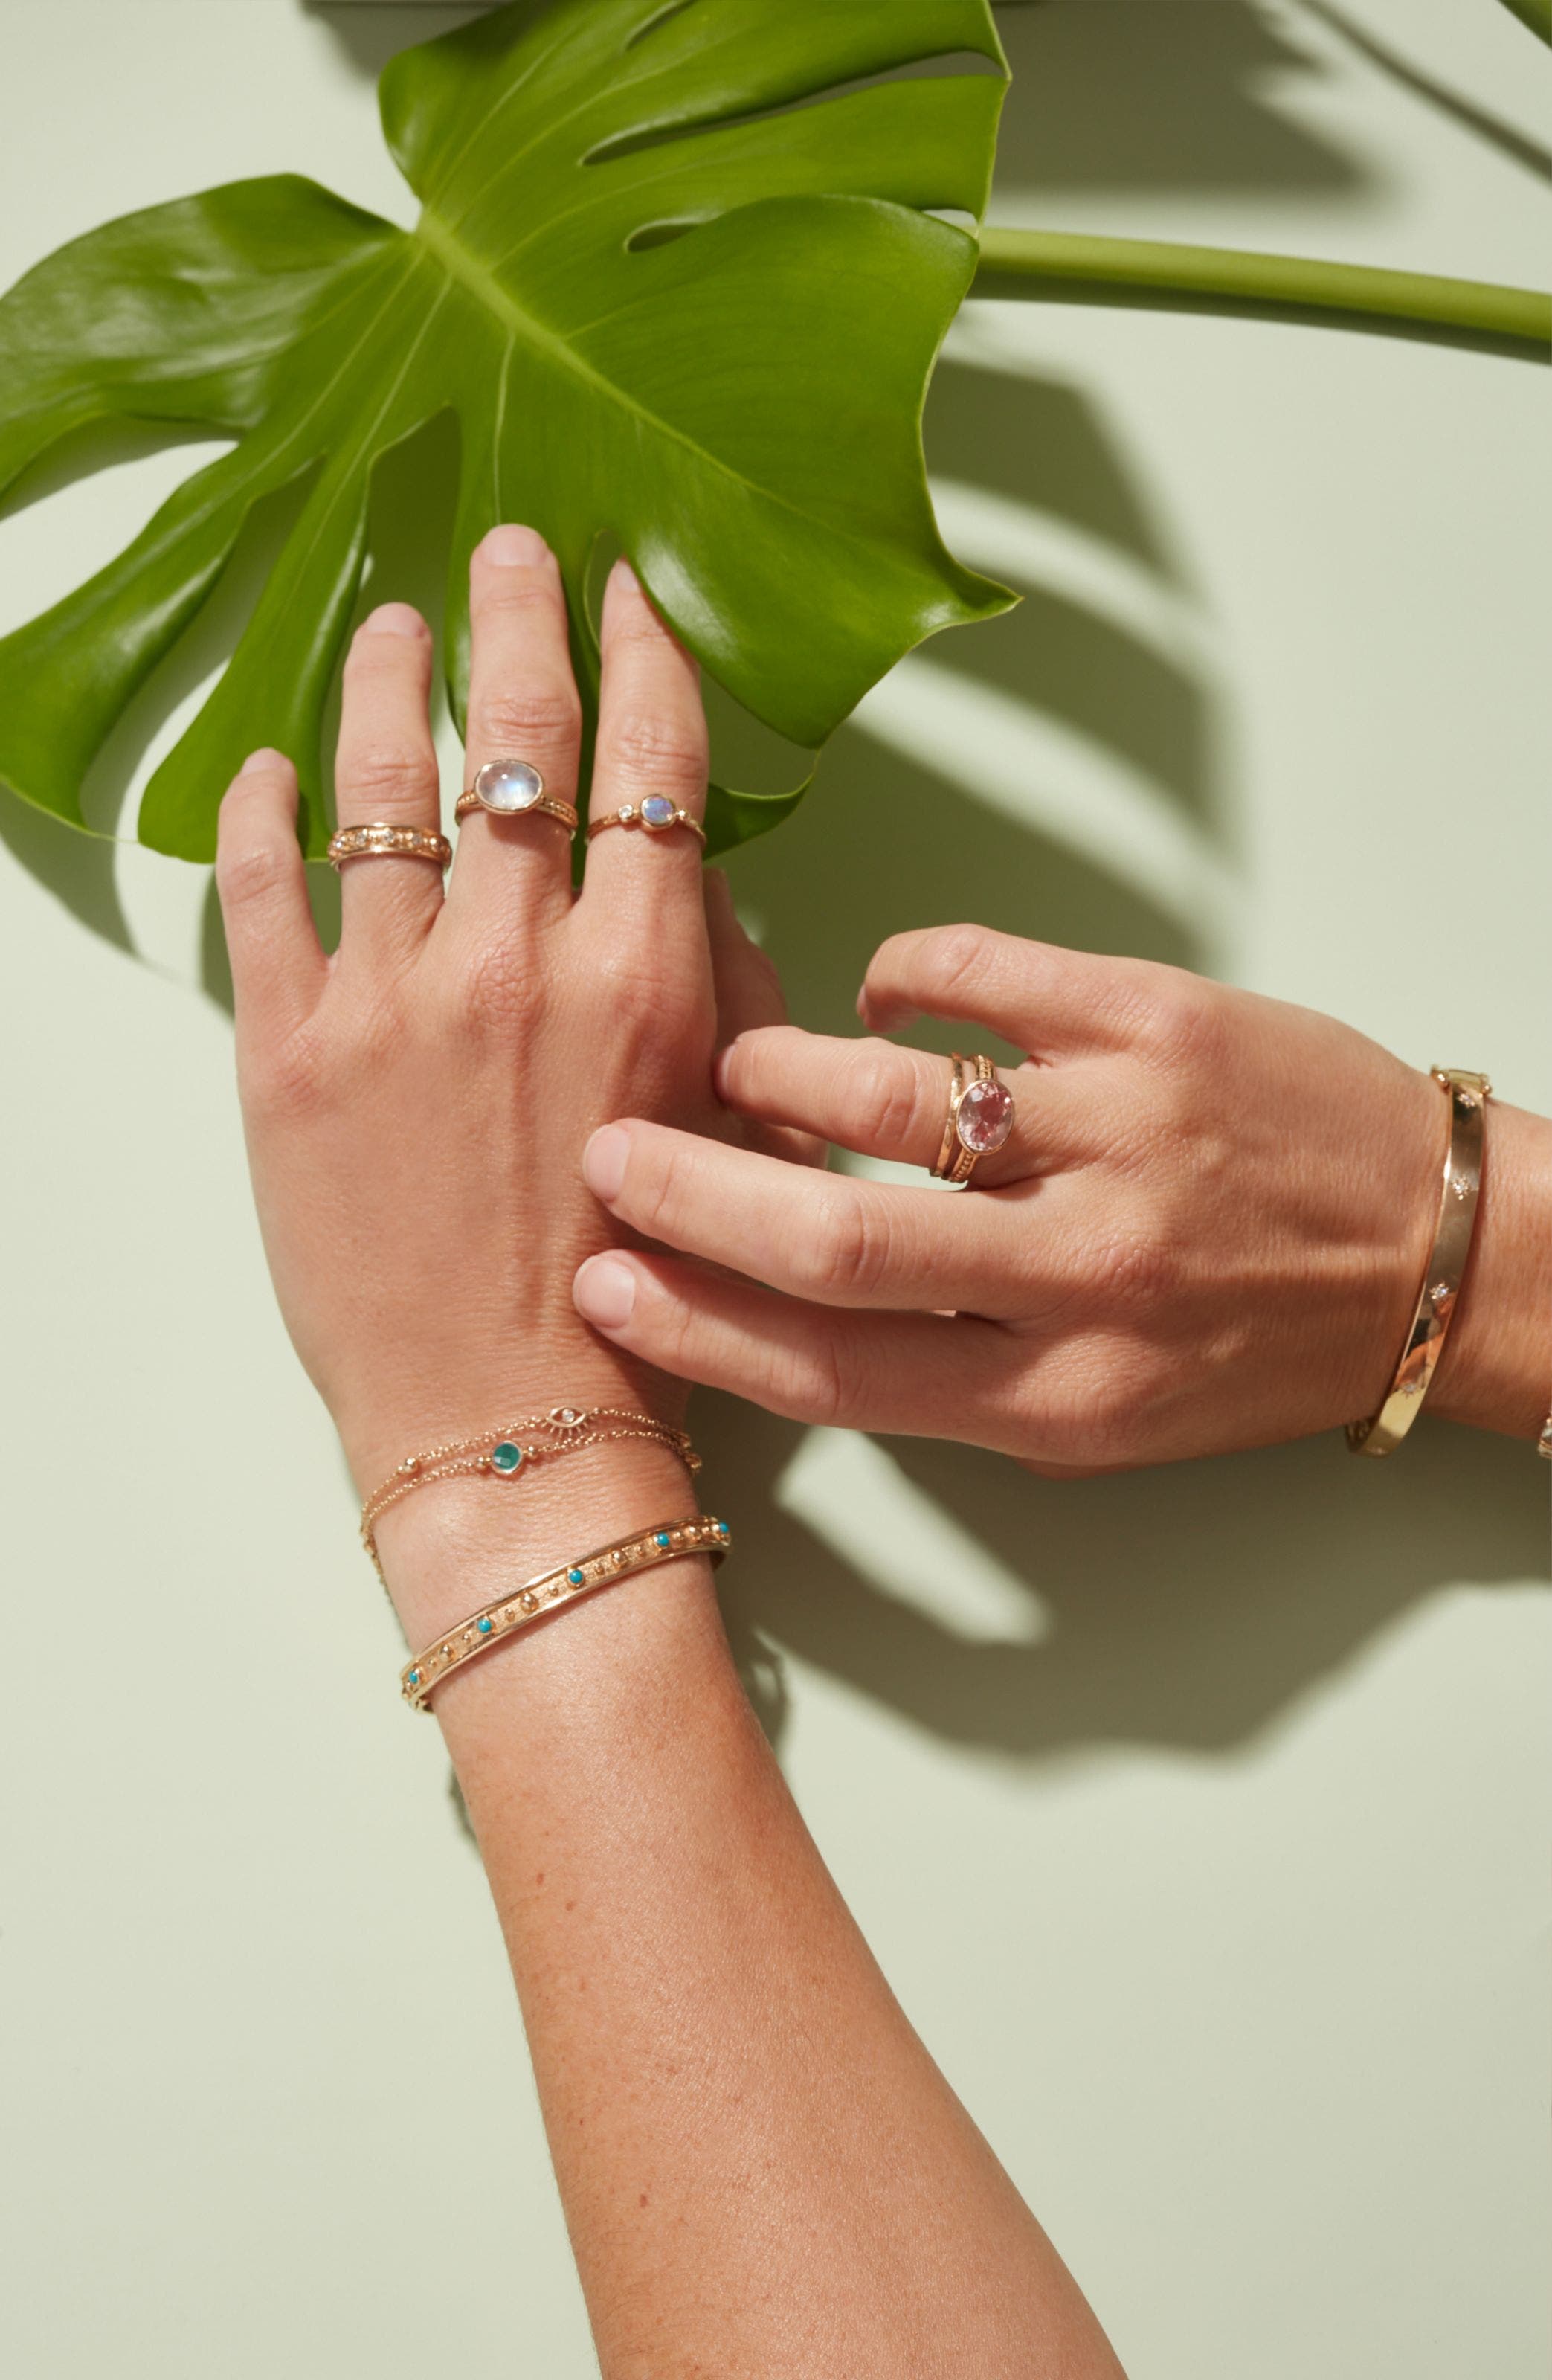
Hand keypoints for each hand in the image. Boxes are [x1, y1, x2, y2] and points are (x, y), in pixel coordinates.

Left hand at [216, 530, 791, 1545]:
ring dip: (382, 681)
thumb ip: (716, 991)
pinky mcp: (287, 1050)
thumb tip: (693, 887)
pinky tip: (265, 764)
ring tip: (385, 625)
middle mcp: (518, 960)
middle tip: (506, 545)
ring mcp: (391, 999)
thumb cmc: (640, 1293)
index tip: (626, 587)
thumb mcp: (725, 1129)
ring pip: (379, 784)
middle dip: (515, 615)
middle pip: (516, 733)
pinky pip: (261, 891)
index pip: (647, 759)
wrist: (513, 1420)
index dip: (639, 649)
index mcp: (642, 974)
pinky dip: (259, 811)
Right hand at [571, 924, 1545, 1467]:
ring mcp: (1125, 1137)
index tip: (603, 1281)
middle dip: (687, 1190)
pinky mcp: (1160, 1021)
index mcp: (1060, 1400)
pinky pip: (977, 973)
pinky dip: (899, 979)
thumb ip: (948, 1372)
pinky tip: (883, 1001)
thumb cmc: (1253, 1342)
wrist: (1433, 1253)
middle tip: (613, 1150)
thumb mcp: (1101, 1415)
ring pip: (887, 1089)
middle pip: (833, 1235)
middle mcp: (1088, 1277)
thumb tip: (774, 1299)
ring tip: (742, 1065)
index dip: (692, 1324)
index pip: (830, 1371)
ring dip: (776, 1069)